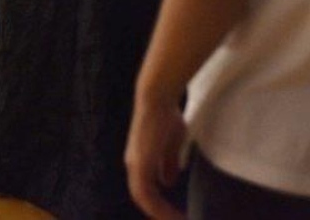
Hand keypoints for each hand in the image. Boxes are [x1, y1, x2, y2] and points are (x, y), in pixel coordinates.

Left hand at [126, 94, 188, 219]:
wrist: (157, 100)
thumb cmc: (165, 118)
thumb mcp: (170, 145)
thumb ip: (167, 163)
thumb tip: (167, 182)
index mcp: (140, 163)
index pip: (146, 191)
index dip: (158, 205)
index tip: (176, 215)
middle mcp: (133, 166)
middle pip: (142, 199)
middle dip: (159, 214)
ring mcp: (135, 165)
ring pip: (143, 199)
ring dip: (160, 214)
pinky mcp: (140, 163)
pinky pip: (145, 193)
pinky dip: (157, 207)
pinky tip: (172, 215)